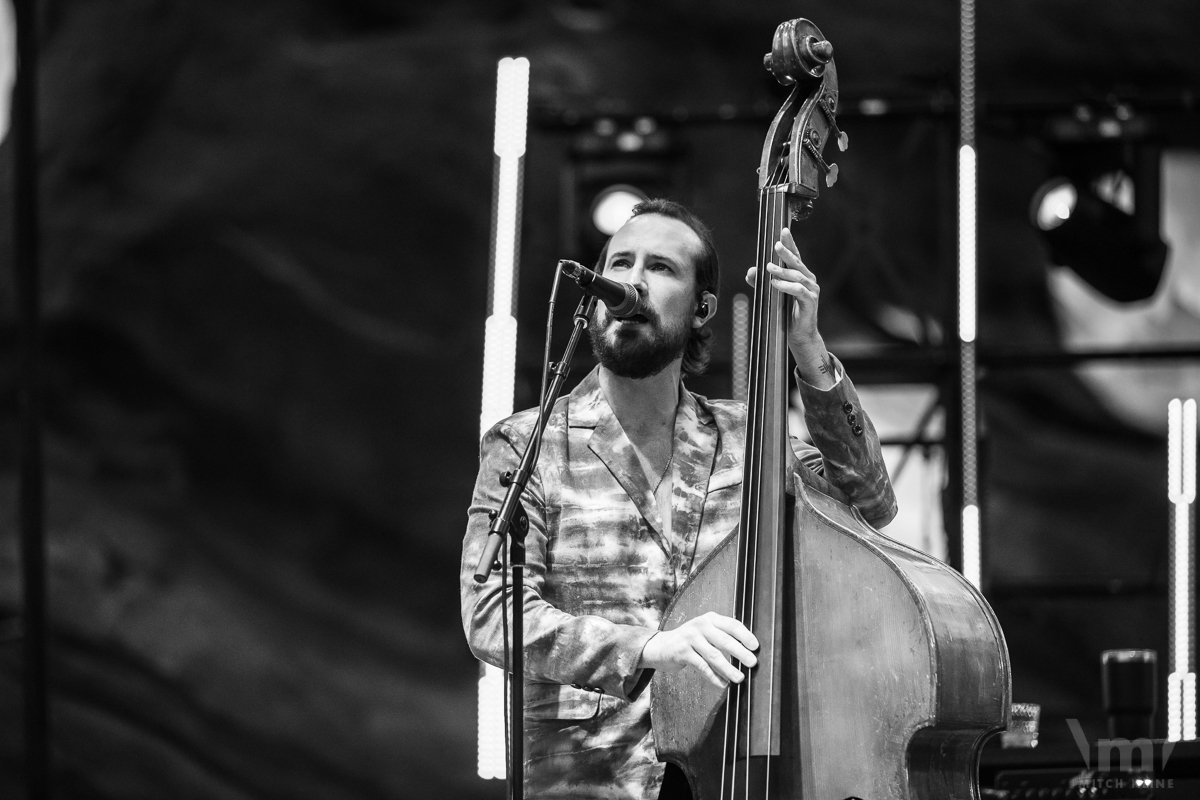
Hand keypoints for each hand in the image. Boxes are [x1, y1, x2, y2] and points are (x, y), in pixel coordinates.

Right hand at [640, 612, 758, 688]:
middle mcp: (700, 625)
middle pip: (724, 640)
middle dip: (740, 653)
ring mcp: (690, 638)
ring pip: (714, 655)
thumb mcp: (705, 631)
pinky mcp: (682, 652)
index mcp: (710, 619)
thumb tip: (747, 651)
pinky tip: (723, 684)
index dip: (745, 635)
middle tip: (752, 663)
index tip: (755, 646)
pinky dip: (714, 677)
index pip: (732, 624)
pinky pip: (702, 667)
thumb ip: (722, 636)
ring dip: (728, 668)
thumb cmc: (690, 640)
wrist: (661, 646)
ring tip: (739, 678)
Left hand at [744, 226, 832, 387]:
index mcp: (801, 275)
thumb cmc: (787, 313)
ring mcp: (812, 290)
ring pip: (797, 275)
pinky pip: (799, 290)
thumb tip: (751, 272)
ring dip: (782, 270)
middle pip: (797, 262)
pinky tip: (775, 284)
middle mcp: (809, 280)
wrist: (799, 335)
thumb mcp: (772, 295)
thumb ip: (762, 282)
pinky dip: (786, 286)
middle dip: (786, 252)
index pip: (795, 255)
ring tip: (768, 268)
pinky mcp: (811, 302)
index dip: (790, 242)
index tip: (783, 229)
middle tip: (775, 245)